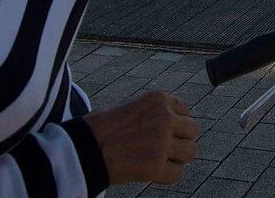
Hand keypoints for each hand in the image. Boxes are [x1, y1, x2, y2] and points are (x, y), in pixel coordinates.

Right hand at [83, 91, 197, 184]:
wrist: (82, 148)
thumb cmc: (101, 128)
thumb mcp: (132, 106)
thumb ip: (155, 113)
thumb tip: (175, 124)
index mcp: (159, 99)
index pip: (185, 109)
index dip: (175, 122)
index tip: (163, 130)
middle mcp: (165, 118)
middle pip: (192, 130)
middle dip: (180, 139)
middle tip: (164, 147)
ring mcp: (162, 142)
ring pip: (190, 152)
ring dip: (177, 158)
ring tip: (160, 160)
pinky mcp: (156, 166)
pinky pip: (177, 173)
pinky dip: (167, 175)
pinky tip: (153, 172)